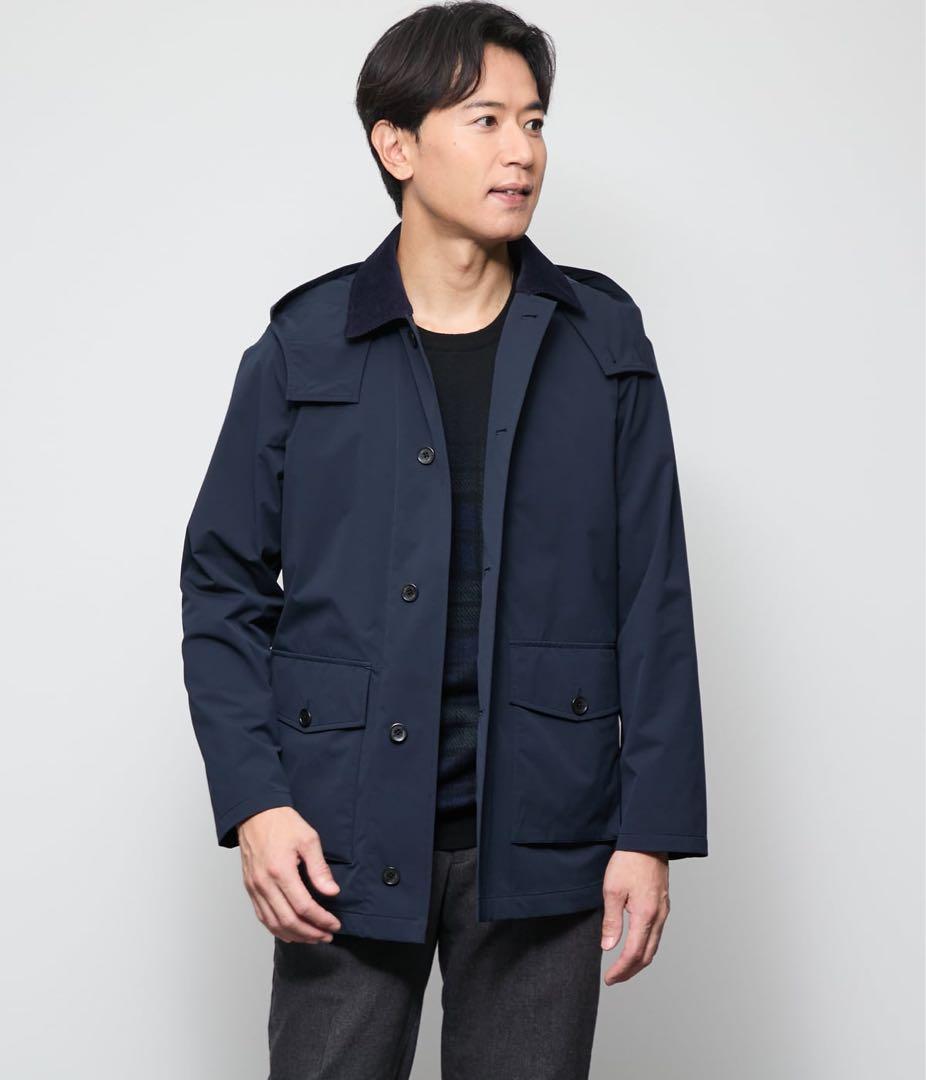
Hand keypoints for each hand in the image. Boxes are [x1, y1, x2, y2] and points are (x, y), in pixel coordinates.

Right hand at [237, 806, 342, 943]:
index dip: (321, 919)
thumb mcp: (308, 839)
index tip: (334, 924)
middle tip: (327, 935)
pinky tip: (290, 932)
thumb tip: (332, 892)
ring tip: (313, 937)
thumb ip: (319, 868)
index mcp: (280, 871)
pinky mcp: (250, 888)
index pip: (303, 906)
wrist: (255, 814)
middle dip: (310, 933)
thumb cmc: (282, 823)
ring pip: (274, 923)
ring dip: (295, 935)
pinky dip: (277, 929)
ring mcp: (255, 888)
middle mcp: (264, 884)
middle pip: (288, 921)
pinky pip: (262, 916)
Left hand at [600, 850, 669, 983]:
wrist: (648, 840)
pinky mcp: (664, 904)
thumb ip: (611, 921)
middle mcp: (659, 917)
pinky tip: (635, 945)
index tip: (609, 978)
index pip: (633, 953)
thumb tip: (608, 947)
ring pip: (654, 946)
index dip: (621, 970)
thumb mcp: (612, 890)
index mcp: (645, 915)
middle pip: (647, 956)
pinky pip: (657, 934)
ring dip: (639, 961)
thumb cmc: (628, 861)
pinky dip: (646, 946)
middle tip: (614, 978)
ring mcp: (663, 911)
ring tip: (623, 967)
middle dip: (630, 971)